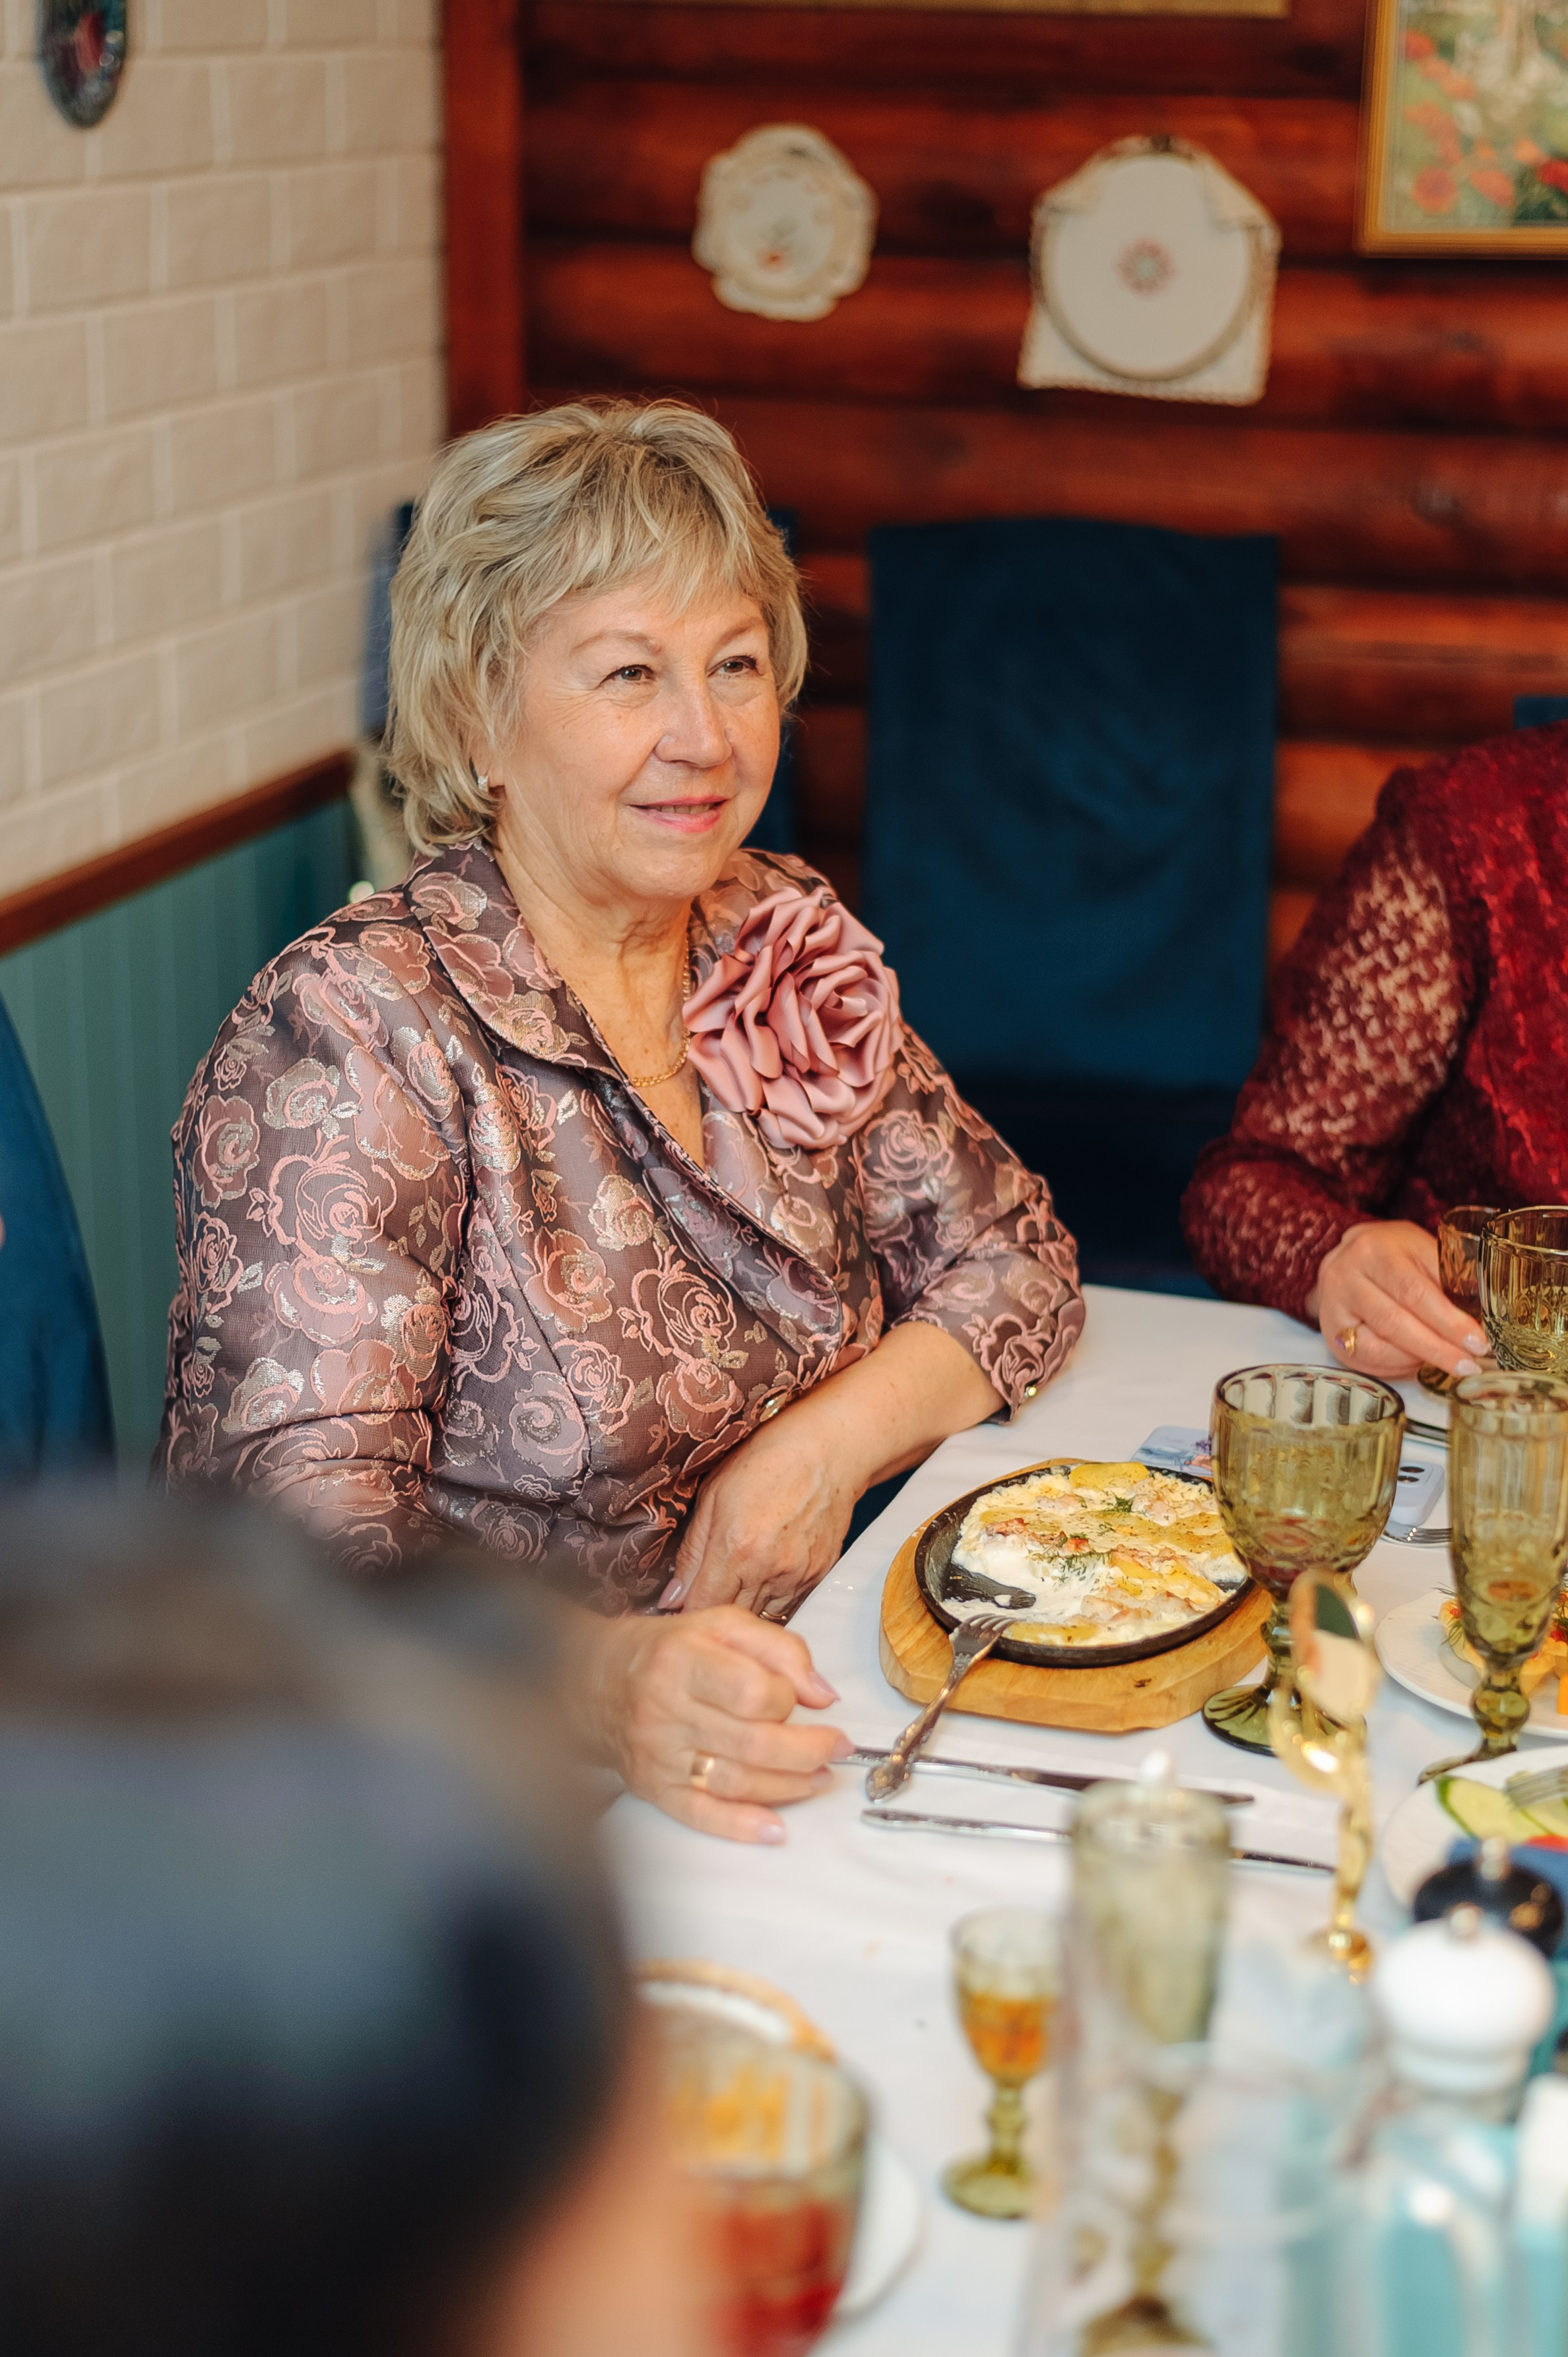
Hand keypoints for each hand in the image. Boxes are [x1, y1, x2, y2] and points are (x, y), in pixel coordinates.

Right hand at [587, 1606, 849, 1842]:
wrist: (595, 1680)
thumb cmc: (667, 1650)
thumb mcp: (721, 1625)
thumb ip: (779, 1649)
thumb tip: (822, 1693)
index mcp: (683, 1661)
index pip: (753, 1691)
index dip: (789, 1699)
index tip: (805, 1700)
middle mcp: (666, 1710)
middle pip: (753, 1743)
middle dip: (808, 1751)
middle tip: (837, 1748)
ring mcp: (659, 1755)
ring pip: (736, 1782)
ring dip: (790, 1786)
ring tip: (819, 1777)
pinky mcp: (653, 1788)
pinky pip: (701, 1815)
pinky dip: (742, 1826)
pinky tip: (775, 1828)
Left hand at [661, 1323, 1004, 1618]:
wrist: (830, 1449)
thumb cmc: (767, 1460)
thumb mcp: (713, 1496)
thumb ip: (691, 1552)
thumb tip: (672, 1598)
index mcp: (737, 1549)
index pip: (701, 1607)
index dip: (684, 1613)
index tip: (675, 1608)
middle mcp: (770, 1571)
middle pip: (732, 1618)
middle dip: (712, 1613)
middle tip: (701, 1595)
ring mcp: (798, 1576)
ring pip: (761, 1616)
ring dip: (743, 1606)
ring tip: (734, 1580)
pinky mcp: (818, 1576)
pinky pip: (787, 1603)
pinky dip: (770, 1596)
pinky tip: (763, 1571)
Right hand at [1309, 1220, 1485, 1379]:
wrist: (1350, 1256)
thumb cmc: (1395, 1254)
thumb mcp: (1422, 1251)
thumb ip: (1448, 1278)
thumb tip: (1482, 1319)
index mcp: (1375, 1249)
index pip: (1415, 1291)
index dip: (1448, 1321)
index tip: (1477, 1341)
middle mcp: (1346, 1274)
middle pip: (1395, 1321)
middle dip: (1438, 1348)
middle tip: (1468, 1363)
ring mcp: (1333, 1304)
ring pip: (1378, 1344)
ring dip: (1419, 1359)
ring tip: (1449, 1363)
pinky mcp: (1330, 1331)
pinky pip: (1365, 1358)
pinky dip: (1397, 1365)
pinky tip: (1417, 1362)